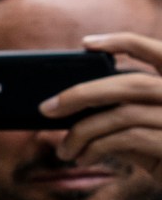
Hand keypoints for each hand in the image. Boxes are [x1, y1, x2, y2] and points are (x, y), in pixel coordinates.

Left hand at [45, 32, 161, 169]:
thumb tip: (70, 106)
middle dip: (82, 93)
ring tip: (64, 149)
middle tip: (47, 107)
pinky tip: (83, 157)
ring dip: (82, 132)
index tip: (86, 44)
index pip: (157, 51)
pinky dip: (96, 148)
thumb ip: (120, 113)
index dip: (123, 42)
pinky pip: (126, 139)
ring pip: (122, 114)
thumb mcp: (144, 129)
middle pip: (130, 83)